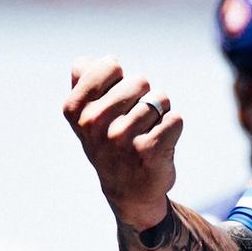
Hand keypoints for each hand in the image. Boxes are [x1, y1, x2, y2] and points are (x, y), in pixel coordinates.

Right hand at [62, 56, 181, 229]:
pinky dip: (173, 127)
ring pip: (160, 99)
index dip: (121, 78)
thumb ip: (86, 81)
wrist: (128, 190)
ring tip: (145, 134)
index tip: (114, 100)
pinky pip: (175, 118)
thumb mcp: (88, 113)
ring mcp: (121, 139)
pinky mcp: (149, 151)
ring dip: (159, 114)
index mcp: (76, 109)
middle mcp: (94, 123)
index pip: (109, 65)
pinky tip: (159, 145)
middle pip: (140, 80)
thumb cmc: (110, 141)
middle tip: (134, 121)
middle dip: (144, 96)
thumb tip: (92, 61)